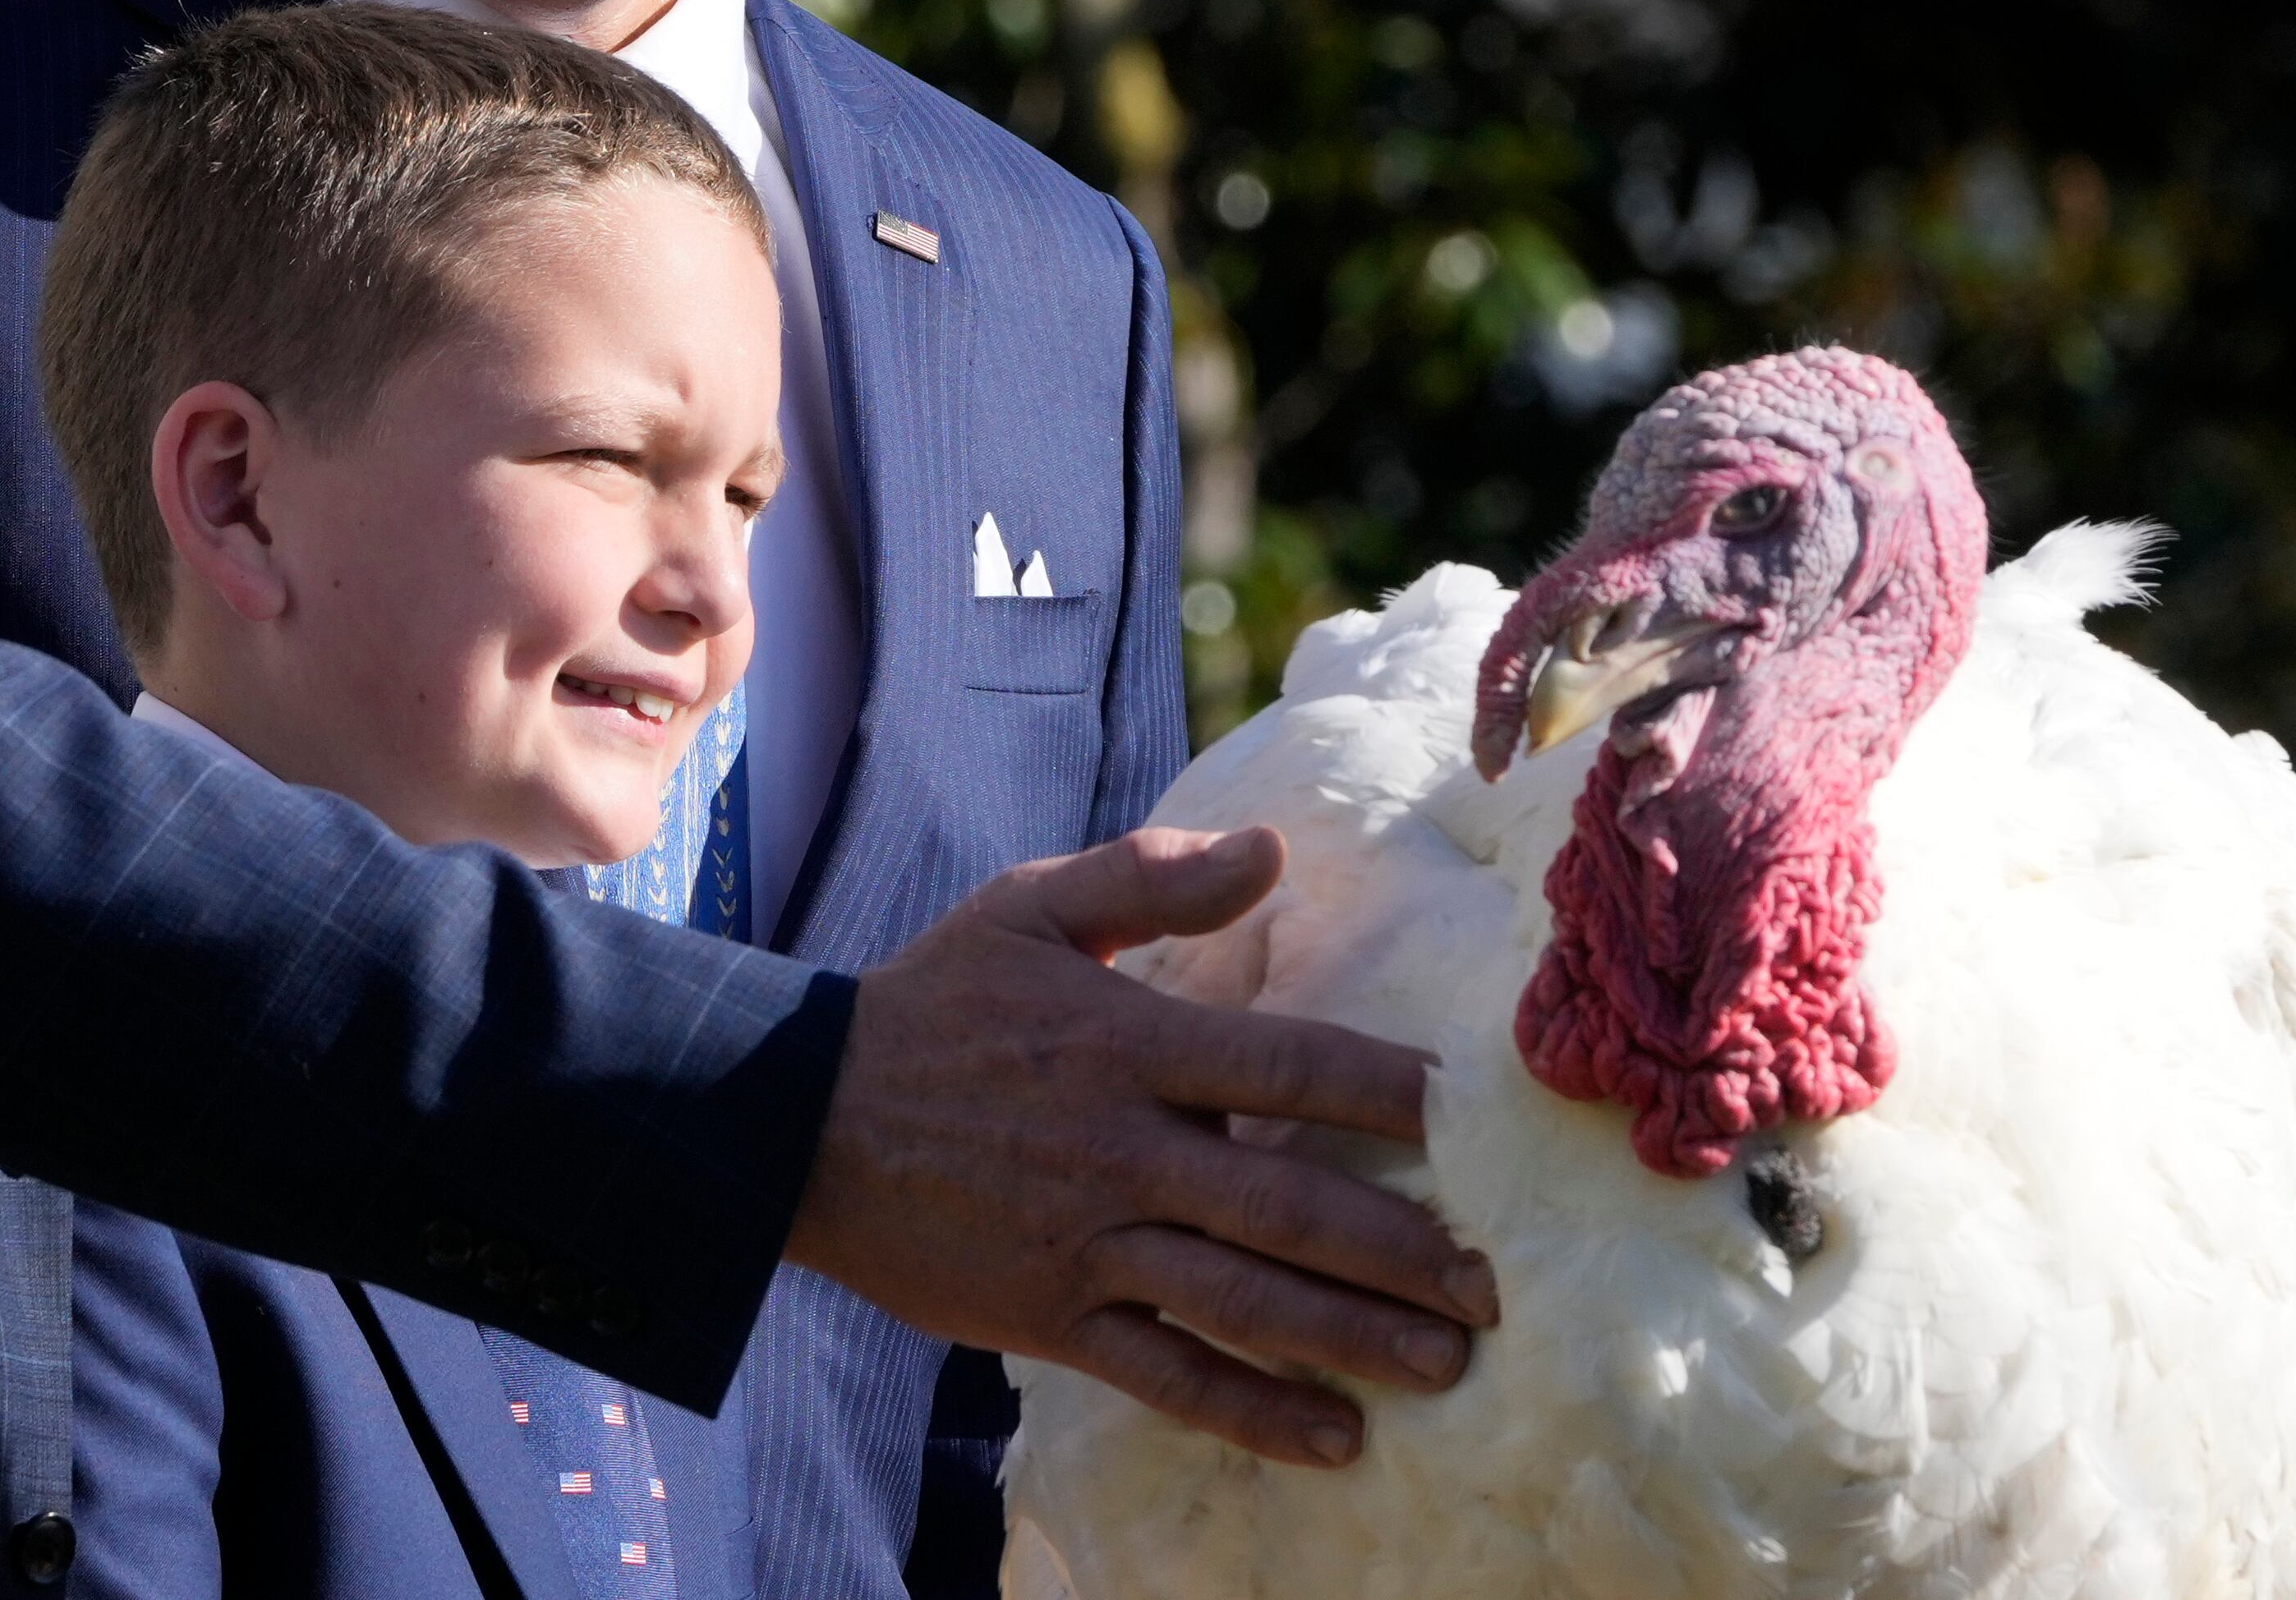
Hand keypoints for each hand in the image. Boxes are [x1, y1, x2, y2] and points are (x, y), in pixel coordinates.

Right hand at [780, 824, 1495, 1466]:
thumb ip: (1152, 879)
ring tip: (1447, 1366)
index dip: (1392, 1092)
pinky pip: (1167, 1374)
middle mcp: (1122, 1148)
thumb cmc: (931, 1002)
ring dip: (1353, 1338)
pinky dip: (1252, 1413)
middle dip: (1404, 1248)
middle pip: (1290, 1203)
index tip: (1476, 1119)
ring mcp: (1089, 1241)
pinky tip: (1333, 1442)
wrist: (798, 1119)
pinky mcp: (1053, 1317)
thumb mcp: (1027, 908)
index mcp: (1128, 1042)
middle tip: (1498, 1282)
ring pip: (1244, 1299)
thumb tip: (1276, 852)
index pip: (1291, 1065)